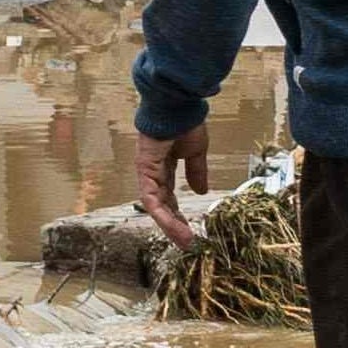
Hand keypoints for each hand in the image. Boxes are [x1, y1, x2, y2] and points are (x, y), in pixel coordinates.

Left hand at [133, 122, 213, 243]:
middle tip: (187, 243)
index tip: (189, 229)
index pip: (168, 196)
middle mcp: (153, 172)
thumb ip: (196, 172)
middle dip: (173, 225)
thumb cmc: (186, 122)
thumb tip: (201, 192)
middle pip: (161, 205)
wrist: (178, 104)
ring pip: (156, 207)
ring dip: (170, 226)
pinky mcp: (145, 172)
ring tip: (185, 242)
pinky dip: (164, 216)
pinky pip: (153, 199)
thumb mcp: (196, 152)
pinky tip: (178, 229)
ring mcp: (147, 172)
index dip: (177, 213)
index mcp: (164, 166)